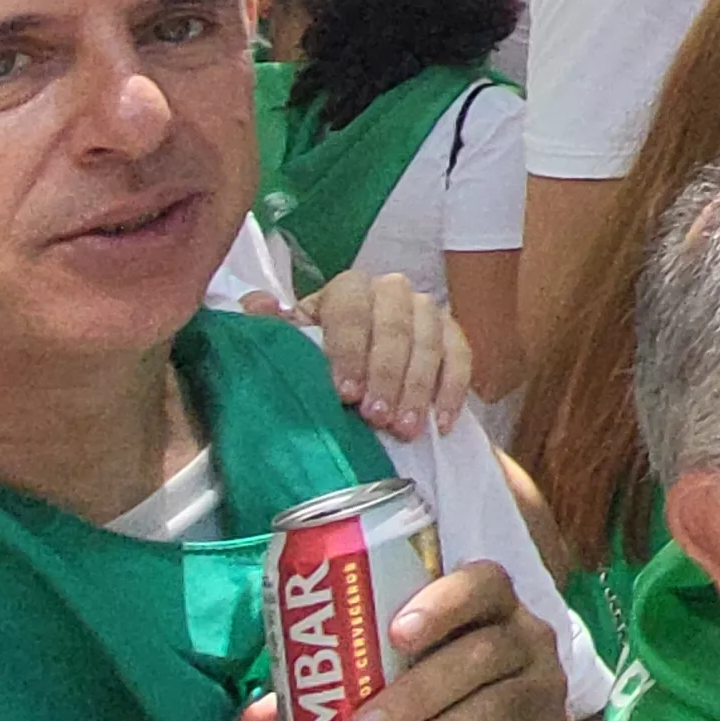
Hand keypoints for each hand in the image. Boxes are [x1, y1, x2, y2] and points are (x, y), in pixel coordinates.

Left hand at [252, 560, 563, 720]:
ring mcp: (541, 686)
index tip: (395, 632)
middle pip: (480, 654)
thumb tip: (258, 716)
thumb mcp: (402, 666)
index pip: (483, 581)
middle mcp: (527, 637)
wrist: (504, 716)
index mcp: (490, 604)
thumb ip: (337, 677)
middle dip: (417, 692)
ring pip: (494, 705)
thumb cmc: (437, 678)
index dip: (443, 601)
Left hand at [255, 274, 471, 440]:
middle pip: (395, 327)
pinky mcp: (452, 333)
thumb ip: (272, 327)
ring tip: (405, 429)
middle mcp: (390, 292)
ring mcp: (426, 311)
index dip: (350, 353)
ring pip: (430, 341)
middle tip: (377, 418)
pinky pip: (461, 356)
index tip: (346, 395)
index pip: (351, 312)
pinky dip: (454, 389)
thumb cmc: (317, 357)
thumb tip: (258, 305)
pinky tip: (441, 423)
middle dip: (386, 375)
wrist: (353, 368)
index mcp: (346, 290)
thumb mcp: (289, 344)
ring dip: (419, 388)